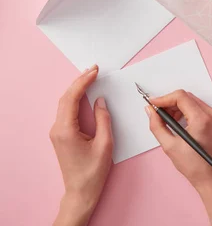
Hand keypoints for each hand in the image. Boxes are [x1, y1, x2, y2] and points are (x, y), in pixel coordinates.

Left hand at [50, 66, 112, 225]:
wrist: (81, 191)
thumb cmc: (93, 171)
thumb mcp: (105, 144)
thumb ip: (103, 120)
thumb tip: (100, 101)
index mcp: (66, 130)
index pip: (72, 98)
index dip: (83, 82)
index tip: (94, 71)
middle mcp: (57, 129)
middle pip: (65, 98)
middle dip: (79, 81)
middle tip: (94, 69)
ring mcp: (57, 132)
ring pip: (64, 103)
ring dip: (76, 89)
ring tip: (90, 77)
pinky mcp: (61, 135)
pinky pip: (66, 111)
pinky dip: (75, 99)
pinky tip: (84, 94)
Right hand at [147, 90, 211, 225]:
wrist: (211, 177)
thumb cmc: (194, 166)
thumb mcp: (169, 145)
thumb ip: (157, 125)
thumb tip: (150, 111)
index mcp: (201, 119)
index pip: (180, 96)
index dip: (164, 98)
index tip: (152, 103)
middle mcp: (211, 115)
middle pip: (186, 97)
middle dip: (170, 103)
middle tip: (158, 113)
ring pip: (192, 101)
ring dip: (178, 107)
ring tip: (168, 121)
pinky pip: (199, 109)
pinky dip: (187, 112)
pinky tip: (179, 123)